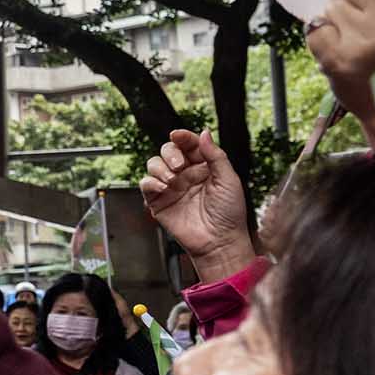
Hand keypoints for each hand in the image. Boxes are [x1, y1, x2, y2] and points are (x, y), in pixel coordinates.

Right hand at [139, 129, 253, 280]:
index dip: (182, 137)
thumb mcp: (229, 179)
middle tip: (179, 166)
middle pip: (167, 151)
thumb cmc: (229, 213)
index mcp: (203, 167)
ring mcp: (171, 187)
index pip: (189, 145)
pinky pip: (146, 184)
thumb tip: (204, 133)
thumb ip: (216, 155)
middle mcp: (185, 174)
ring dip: (160, 167)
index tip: (177, 135)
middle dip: (170, 153)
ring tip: (172, 179)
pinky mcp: (158, 201)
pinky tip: (163, 187)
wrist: (219, 241)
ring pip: (154, 164)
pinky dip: (151, 182)